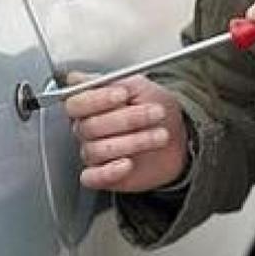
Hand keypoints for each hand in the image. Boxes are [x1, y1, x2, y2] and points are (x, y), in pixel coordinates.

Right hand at [64, 73, 188, 192]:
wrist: (178, 135)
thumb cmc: (155, 108)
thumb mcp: (139, 86)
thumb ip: (110, 81)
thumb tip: (77, 78)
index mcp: (89, 105)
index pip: (76, 103)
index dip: (97, 100)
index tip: (123, 95)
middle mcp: (87, 129)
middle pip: (90, 127)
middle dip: (127, 119)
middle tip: (155, 113)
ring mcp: (94, 152)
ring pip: (96, 150)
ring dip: (132, 142)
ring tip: (159, 135)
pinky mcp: (102, 175)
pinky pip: (92, 177)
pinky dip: (109, 172)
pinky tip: (127, 164)